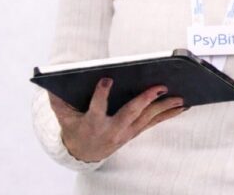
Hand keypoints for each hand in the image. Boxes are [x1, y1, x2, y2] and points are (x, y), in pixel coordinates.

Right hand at [49, 78, 186, 161]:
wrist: (83, 152)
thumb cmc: (74, 128)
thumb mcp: (64, 116)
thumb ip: (58, 101)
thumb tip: (50, 84)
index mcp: (92, 122)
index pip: (96, 107)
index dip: (101, 94)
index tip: (107, 79)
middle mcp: (112, 129)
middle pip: (130, 113)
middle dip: (146, 100)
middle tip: (161, 86)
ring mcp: (126, 132)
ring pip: (147, 118)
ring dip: (165, 107)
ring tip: (181, 96)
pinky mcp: (135, 132)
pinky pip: (154, 122)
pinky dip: (169, 114)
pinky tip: (183, 106)